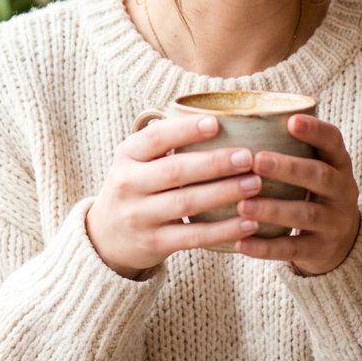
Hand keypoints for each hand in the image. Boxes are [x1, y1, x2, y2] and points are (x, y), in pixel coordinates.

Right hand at [85, 115, 261, 278]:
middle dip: (215, 163)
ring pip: (187, 203)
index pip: (155, 138)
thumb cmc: (137, 187)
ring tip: (255, 184)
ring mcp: (139, 216)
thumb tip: (220, 116)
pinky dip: (223, 231)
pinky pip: (193, 236)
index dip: (185, 130)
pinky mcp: (153, 244)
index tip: (216, 123)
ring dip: (224, 193)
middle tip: (248, 156)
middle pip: (176, 171)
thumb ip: (166, 142)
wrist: (106, 237)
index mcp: (127, 155)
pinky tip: (249, 222)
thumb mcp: (137, 161)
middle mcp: (128, 184)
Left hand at [233, 115, 359, 276]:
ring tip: (242, 206)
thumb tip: (232, 117)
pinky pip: (293, 249)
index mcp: (339, 163)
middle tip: (256, 160)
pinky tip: (241, 243)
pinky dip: (266, 248)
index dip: (315, 130)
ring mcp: (334, 222)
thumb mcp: (311, 166)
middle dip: (288, 168)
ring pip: (305, 214)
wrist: (339, 241)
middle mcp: (343, 190)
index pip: (333, 141)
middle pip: (319, 176)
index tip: (291, 120)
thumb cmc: (310, 190)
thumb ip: (287, 146)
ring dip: (273, 209)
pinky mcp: (321, 250)